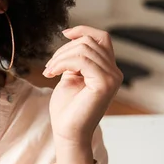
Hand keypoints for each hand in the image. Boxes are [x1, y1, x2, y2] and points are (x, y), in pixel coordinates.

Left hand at [44, 25, 122, 146]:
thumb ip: (75, 60)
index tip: (64, 33)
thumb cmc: (67, 109)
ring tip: (48, 71)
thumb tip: (73, 39)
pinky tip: (51, 74)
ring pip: (84, 49)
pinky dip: (62, 63)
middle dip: (64, 50)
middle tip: (49, 66)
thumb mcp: (70, 77)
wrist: (67, 132)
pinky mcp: (104, 83)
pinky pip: (82, 60)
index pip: (102, 38)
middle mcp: (114, 72)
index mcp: (107, 69)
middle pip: (90, 41)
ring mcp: (112, 78)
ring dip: (60, 58)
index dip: (84, 30)